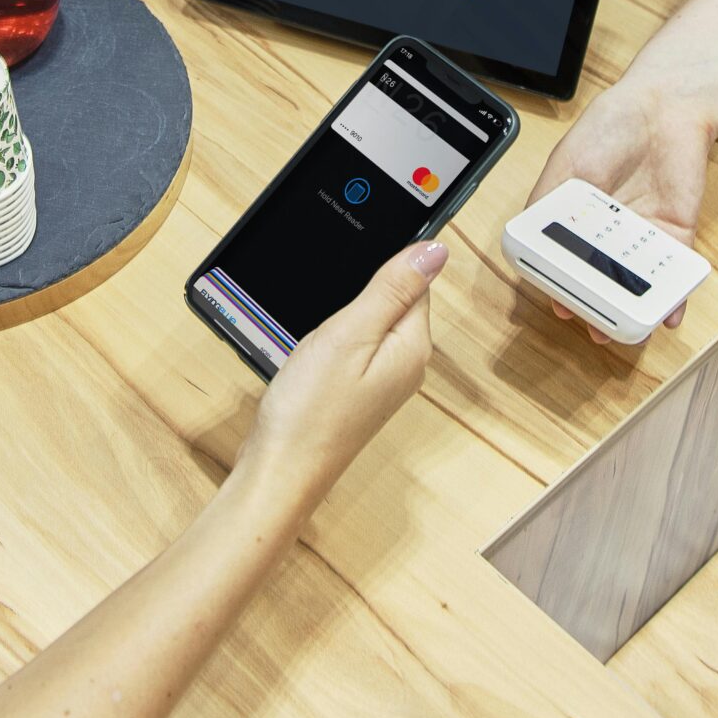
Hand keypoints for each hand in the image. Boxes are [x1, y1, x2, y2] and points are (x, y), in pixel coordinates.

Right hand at [239, 241, 446, 507]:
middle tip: (327, 313)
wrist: (282, 468)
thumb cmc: (312, 408)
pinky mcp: (359, 390)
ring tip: (319, 336)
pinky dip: (336, 339)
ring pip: (372, 323)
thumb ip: (393, 289)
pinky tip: (315, 351)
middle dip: (360, 291)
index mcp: (413, 346)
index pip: (416, 281)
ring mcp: (382, 380)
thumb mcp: (351, 334)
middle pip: (395, 301)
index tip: (350, 267)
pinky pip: (357, 346)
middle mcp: (406, 364)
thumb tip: (436, 249)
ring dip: (345, 316)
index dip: (383, 265)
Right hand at [523, 77, 717, 341]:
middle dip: (599, 309)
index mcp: (577, 221)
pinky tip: (668, 314)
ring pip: (638, 284)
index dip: (565, 288)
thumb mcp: (564, 167)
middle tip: (594, 328)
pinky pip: (676, 271)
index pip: (568, 264)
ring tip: (627, 331)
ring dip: (634, 311)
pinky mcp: (677, 233)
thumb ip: (544, 205)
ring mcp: (644, 236)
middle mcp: (610, 235)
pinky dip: (675, 296)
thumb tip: (527, 244)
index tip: (562, 305)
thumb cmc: (608, 129)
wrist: (659, 107)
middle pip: (603, 281)